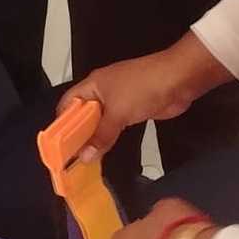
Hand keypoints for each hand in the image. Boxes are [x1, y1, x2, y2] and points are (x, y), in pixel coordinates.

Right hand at [59, 32, 233, 160]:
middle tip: (71, 157)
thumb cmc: (145, 87)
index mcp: (93, 85)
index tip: (58, 145)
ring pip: (99, 122)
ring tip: (86, 159)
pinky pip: (115, 126)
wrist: (179, 80)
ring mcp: (118, 100)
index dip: (61, 123)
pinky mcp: (132, 110)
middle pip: (82, 115)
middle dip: (77, 134)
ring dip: (94, 138)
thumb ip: (101, 136)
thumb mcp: (118, 113)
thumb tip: (85, 156)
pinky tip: (104, 151)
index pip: (67, 104)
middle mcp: (102, 92)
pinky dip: (109, 137)